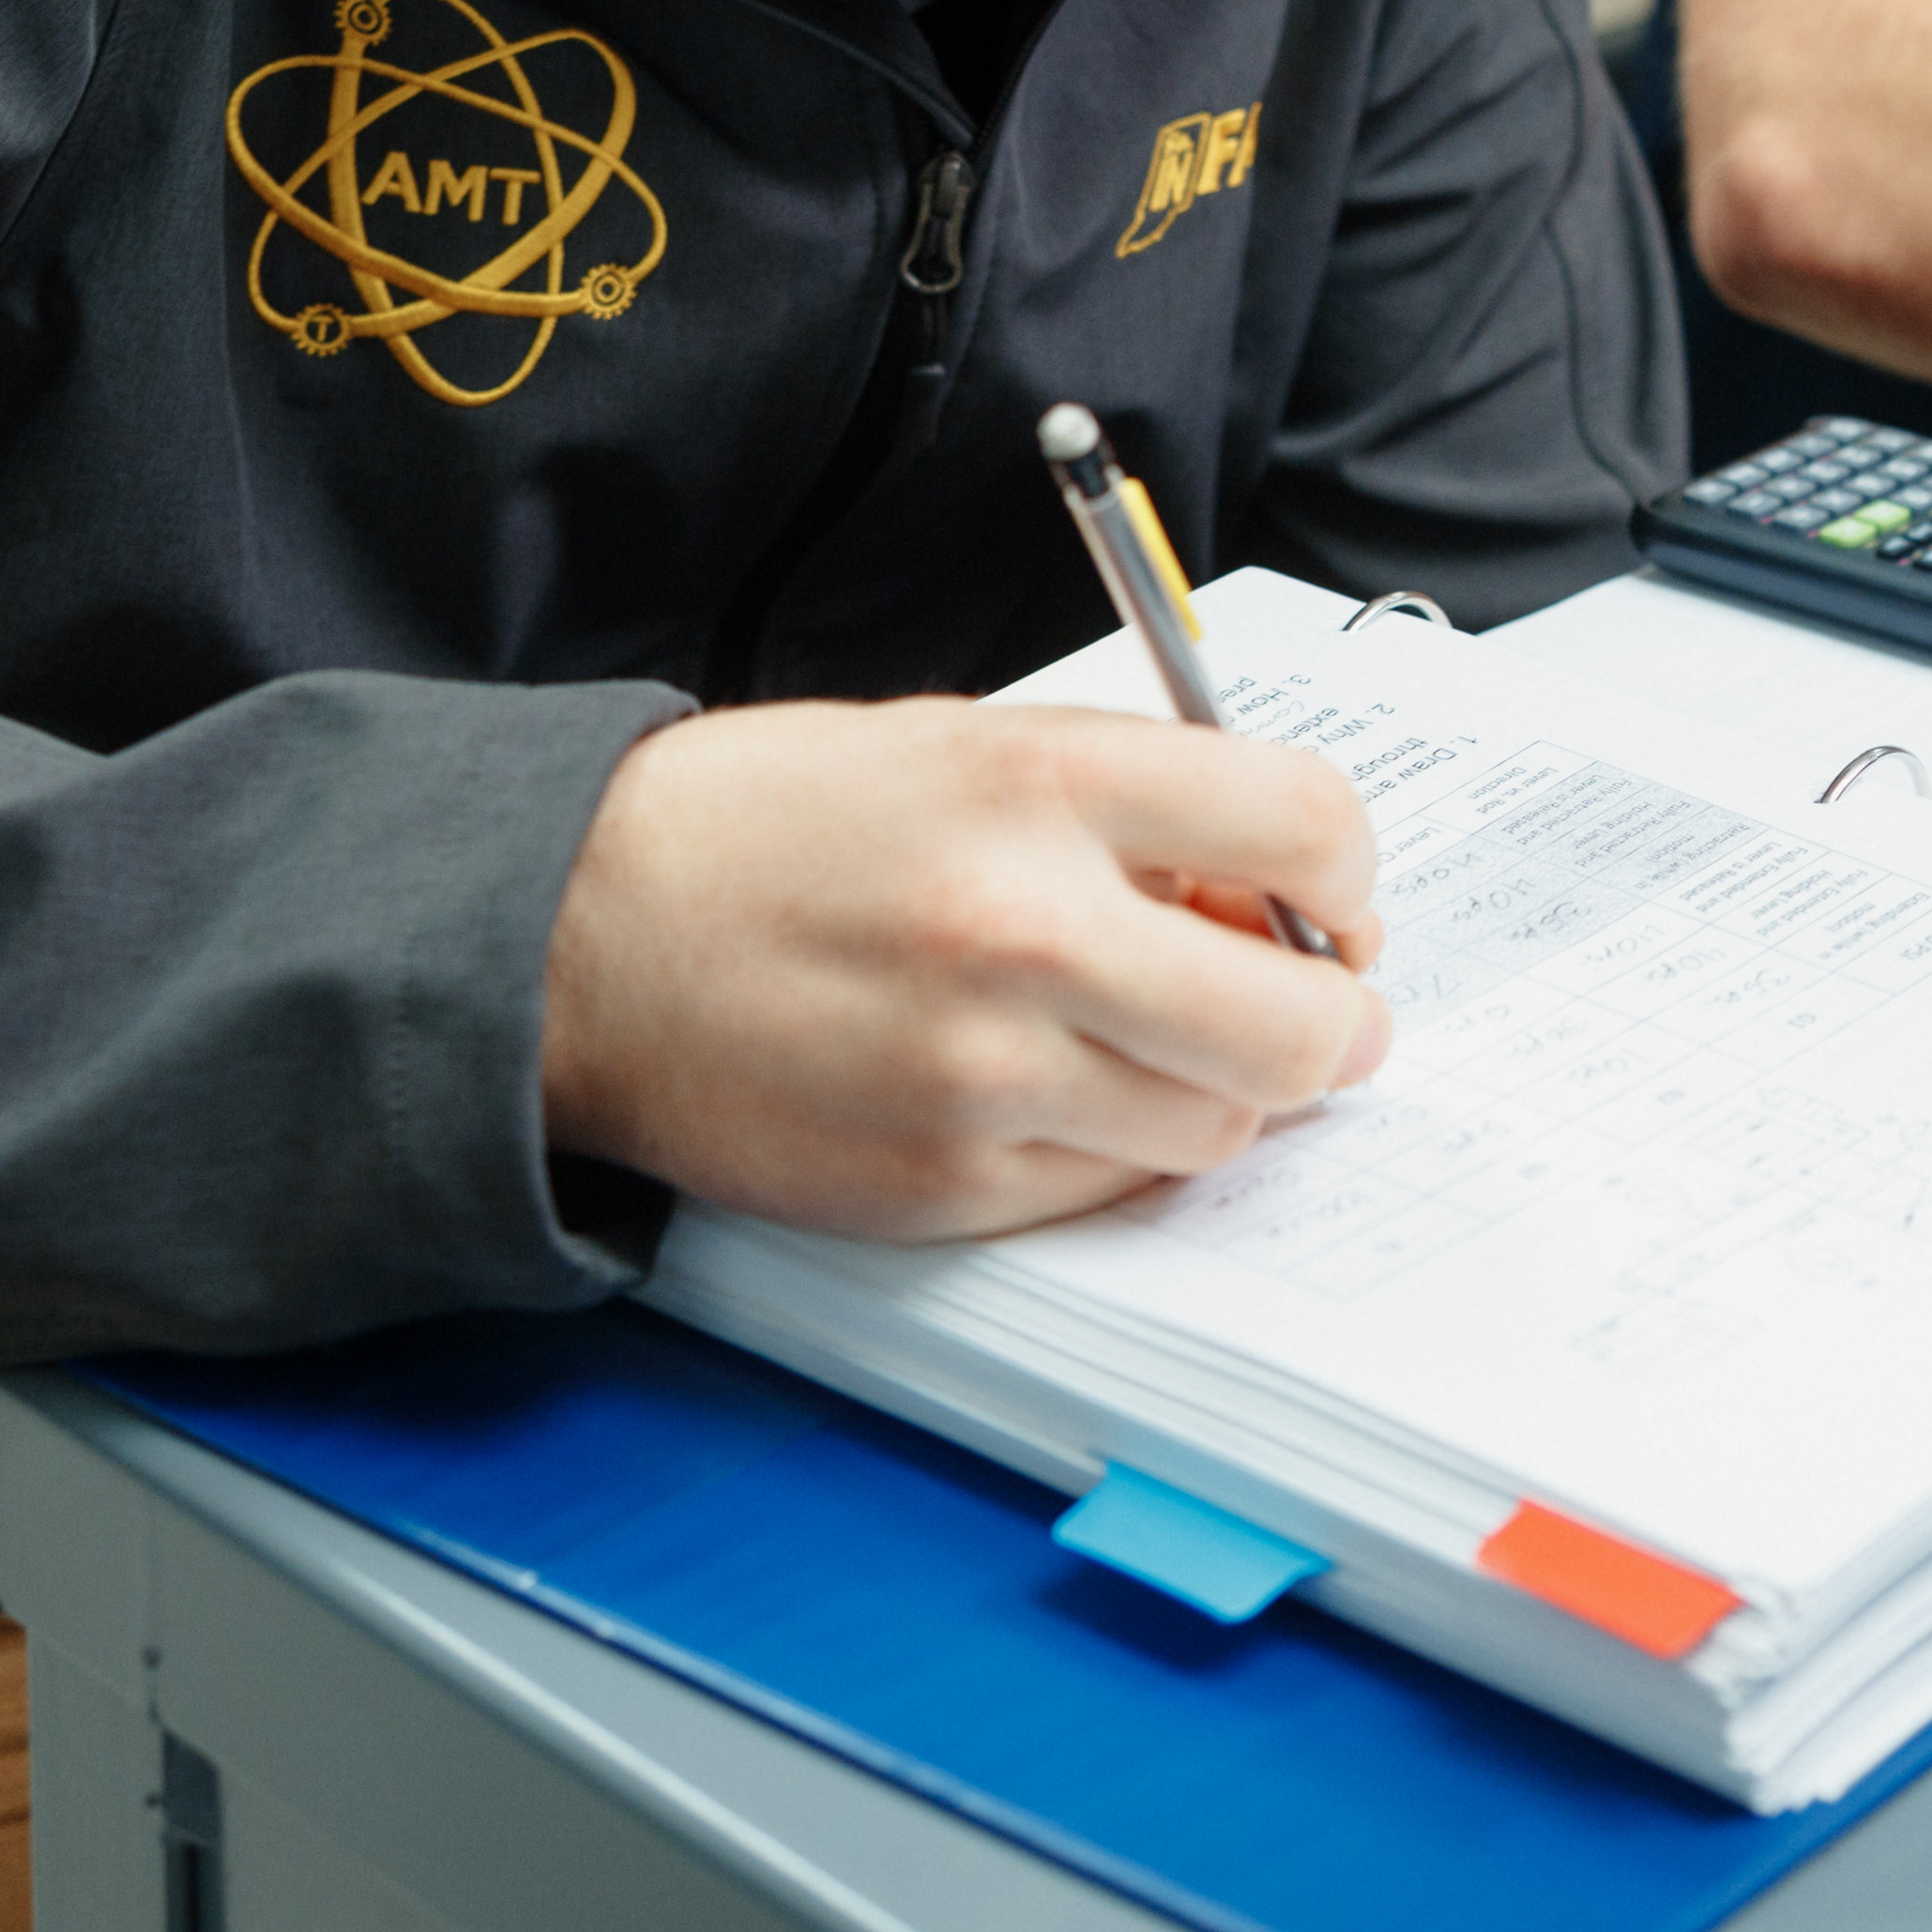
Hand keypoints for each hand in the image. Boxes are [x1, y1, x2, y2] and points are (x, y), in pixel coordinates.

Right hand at [537, 697, 1389, 1241]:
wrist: (584, 934)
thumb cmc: (775, 823)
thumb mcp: (965, 745)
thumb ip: (1131, 809)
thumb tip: (1276, 896)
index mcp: (1040, 786)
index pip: (1307, 826)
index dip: (1348, 872)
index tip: (1333, 897)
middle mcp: (1026, 931)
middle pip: (1300, 1023)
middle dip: (1335, 1020)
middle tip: (1318, 1008)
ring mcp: (985, 1077)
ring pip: (1220, 1124)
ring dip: (1224, 1088)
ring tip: (1156, 1038)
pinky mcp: (943, 1187)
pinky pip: (1114, 1186)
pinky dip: (1120, 1144)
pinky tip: (1059, 1088)